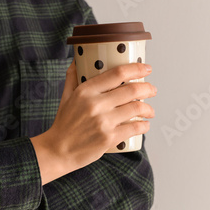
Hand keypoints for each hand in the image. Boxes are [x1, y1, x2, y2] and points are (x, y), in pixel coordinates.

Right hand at [30, 61, 156, 184]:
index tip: (146, 69)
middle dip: (148, 88)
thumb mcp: (65, 97)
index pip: (117, 74)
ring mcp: (103, 122)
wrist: (57, 151)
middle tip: (152, 90)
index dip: (136, 69)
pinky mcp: (109, 138)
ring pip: (136, 108)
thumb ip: (72, 77)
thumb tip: (77, 59)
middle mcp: (95, 104)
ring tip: (150, 111)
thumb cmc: (63, 124)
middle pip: (132, 90)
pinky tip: (145, 125)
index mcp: (85, 91)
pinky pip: (134, 128)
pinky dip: (144, 126)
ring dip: (148, 109)